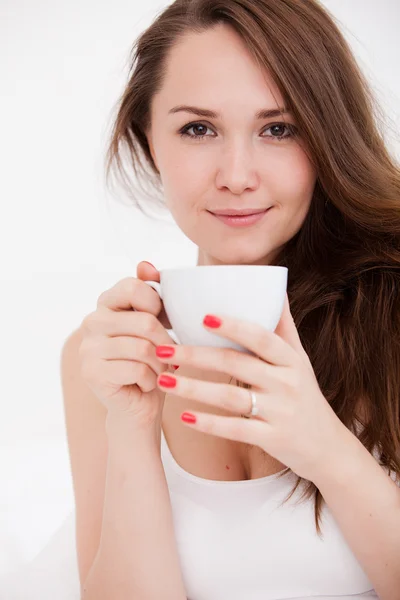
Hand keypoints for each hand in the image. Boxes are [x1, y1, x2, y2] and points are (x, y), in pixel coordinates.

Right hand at [78, 262, 176, 429]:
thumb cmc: (152, 362)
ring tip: (160, 372)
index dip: (157, 304)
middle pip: (145, 322)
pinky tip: (147, 385)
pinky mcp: (91, 372)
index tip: (163, 322)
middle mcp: (91, 321)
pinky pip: (137, 370)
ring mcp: (88, 347)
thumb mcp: (156, 325)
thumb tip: (146, 264)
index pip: (133, 286)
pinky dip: (152, 381)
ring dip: (161, 366)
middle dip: (167, 344)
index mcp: (106, 304)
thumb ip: (151, 293)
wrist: (139, 407)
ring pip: (144, 349)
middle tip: (169, 357)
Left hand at [155, 294, 345, 482]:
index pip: (261, 336)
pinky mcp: (273, 438)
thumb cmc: (305, 395)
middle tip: (162, 349)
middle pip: (236, 363)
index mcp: (291, 359)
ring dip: (194, 389)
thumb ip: (283, 326)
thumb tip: (274, 286)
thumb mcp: (300, 359)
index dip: (233, 326)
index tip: (203, 316)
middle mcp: (287, 382)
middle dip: (196, 355)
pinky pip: (236, 429)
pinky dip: (210, 424)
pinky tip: (184, 417)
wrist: (328, 447)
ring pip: (230, 397)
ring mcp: (280, 411)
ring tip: (163, 381)